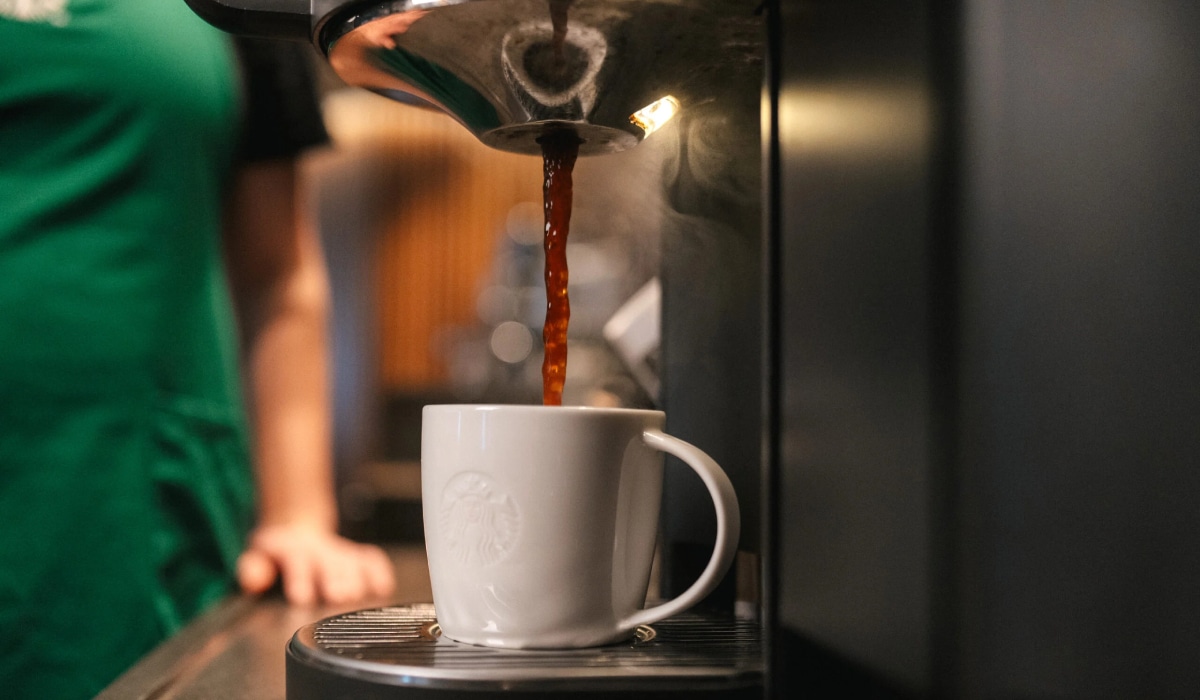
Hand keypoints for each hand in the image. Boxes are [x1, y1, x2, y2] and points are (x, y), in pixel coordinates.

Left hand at [236, 524, 395, 605]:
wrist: (296, 529)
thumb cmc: (277, 552)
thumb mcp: (257, 555)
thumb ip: (253, 568)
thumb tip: (254, 581)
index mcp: (294, 550)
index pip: (297, 561)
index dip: (300, 578)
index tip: (301, 596)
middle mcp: (321, 551)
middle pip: (330, 564)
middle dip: (334, 579)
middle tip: (337, 595)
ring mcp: (341, 553)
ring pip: (353, 564)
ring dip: (357, 579)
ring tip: (357, 595)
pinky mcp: (358, 555)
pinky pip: (373, 560)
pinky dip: (379, 572)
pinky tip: (382, 588)